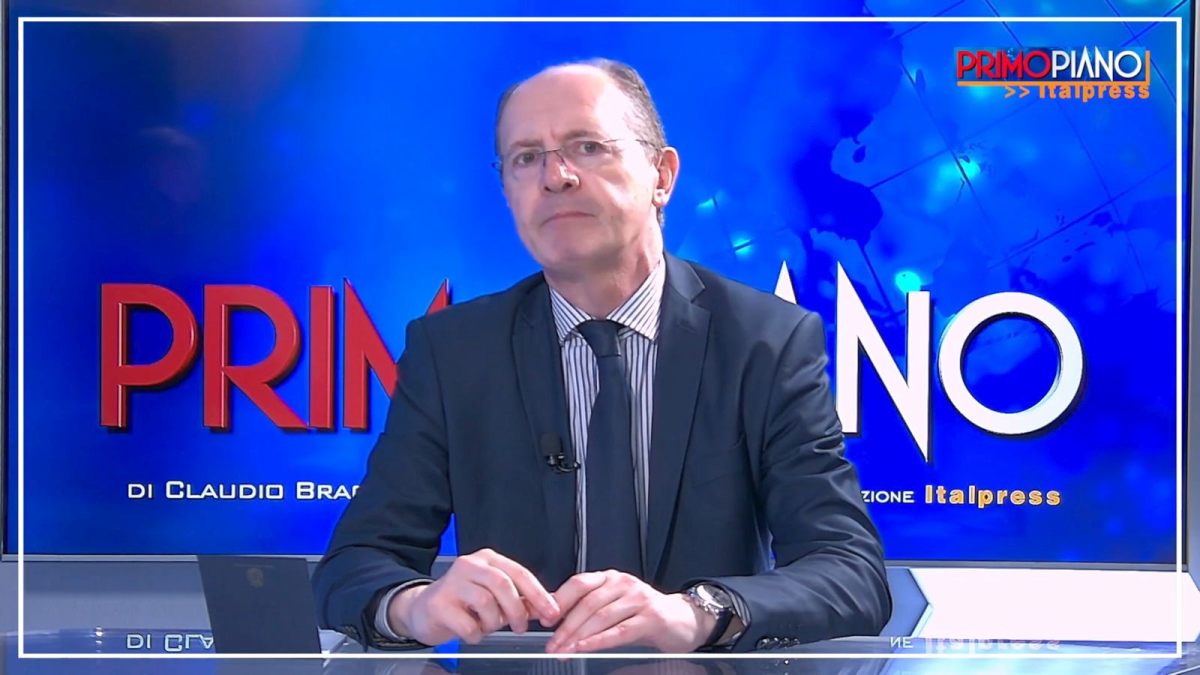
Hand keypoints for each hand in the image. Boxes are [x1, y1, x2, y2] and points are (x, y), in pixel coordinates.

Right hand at [387, 548, 560, 645]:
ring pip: (486, 603)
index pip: (519, 573)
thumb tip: (549, 607)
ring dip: (492, 623)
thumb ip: (520, 600)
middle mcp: (470, 566)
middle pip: (503, 585)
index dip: (538, 595)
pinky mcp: (438, 604)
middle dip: (517, 610)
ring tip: (486, 625)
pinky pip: (468, 625)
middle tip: (520, 627)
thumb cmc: (462, 602)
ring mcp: (452, 583)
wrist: (423, 610)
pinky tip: (471, 631)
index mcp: (487, 560)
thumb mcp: (494, 597)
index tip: (551, 612)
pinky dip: (475, 634)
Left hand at [545, 570, 713, 653]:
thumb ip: (589, 608)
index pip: (578, 584)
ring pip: (601, 618)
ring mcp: (638, 599)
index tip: (543, 619)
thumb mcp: (615, 606)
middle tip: (551, 645)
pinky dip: (599, 641)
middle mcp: (623, 583)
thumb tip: (553, 619)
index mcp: (610, 578)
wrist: (683, 619)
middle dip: (565, 627)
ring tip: (564, 651)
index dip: (559, 601)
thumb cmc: (644, 614)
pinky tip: (585, 649)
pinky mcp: (651, 617)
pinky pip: (620, 631)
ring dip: (578, 637)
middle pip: (587, 604)